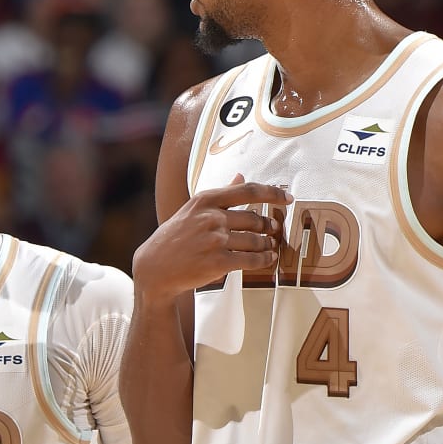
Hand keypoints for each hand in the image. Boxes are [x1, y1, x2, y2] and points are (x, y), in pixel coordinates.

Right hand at [133, 175, 289, 301]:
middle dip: (268, 226)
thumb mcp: (192, 209)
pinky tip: (268, 260)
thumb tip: (240, 176)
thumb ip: (220, 194)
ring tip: (270, 246)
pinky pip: (250, 260)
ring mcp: (215, 240)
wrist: (155, 267)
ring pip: (255, 241)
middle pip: (254, 219)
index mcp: (206, 200)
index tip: (287, 197)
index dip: (272, 193)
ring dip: (267, 245)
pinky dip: (263, 260)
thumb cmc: (175, 237)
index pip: (248, 191)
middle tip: (274, 229)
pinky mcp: (218, 263)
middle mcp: (212, 217)